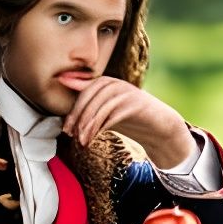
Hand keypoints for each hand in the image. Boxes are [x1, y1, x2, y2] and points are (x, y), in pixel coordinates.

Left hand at [60, 76, 190, 161]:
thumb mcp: (104, 110)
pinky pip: (112, 115)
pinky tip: (94, 139)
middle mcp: (115, 83)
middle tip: (71, 136)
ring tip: (82, 142)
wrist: (158, 126)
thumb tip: (64, 95)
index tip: (65, 130)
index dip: (73, 112)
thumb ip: (87, 103)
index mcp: (106, 82)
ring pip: (100, 108)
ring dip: (88, 126)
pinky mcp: (135, 104)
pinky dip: (100, 128)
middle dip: (78, 119)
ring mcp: (126, 92)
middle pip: (90, 99)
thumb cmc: (128, 117)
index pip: (83, 93)